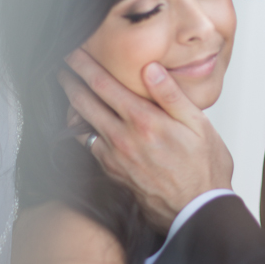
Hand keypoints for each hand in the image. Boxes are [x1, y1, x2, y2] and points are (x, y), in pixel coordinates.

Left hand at [58, 48, 232, 230]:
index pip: (104, 85)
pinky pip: (89, 148)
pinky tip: (84, 126)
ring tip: (69, 93)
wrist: (198, 211)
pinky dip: (82, 132)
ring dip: (72, 107)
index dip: (85, 66)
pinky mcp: (113, 174)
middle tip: (61, 68)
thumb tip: (150, 67)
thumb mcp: (198, 124)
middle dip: (70, 82)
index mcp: (144, 121)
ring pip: (82, 127)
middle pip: (84, 103)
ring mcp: (114, 159)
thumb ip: (171, 94)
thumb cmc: (204, 168)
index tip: (73, 52)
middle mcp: (123, 139)